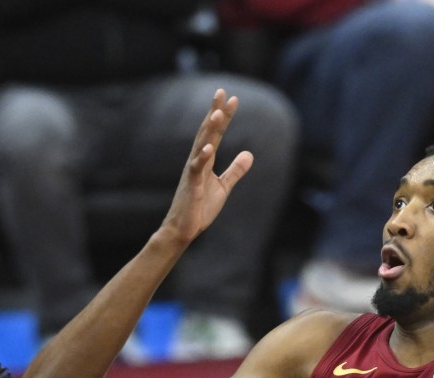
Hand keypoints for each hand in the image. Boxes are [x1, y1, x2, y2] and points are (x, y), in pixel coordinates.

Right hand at [156, 88, 254, 247]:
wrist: (183, 230)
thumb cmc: (200, 208)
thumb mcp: (223, 187)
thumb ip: (235, 170)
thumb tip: (250, 154)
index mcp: (206, 161)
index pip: (216, 134)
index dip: (224, 116)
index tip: (233, 99)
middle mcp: (197, 161)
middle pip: (207, 132)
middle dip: (214, 113)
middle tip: (221, 92)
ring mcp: (193, 173)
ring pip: (201, 146)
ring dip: (209, 130)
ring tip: (217, 114)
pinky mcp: (191, 187)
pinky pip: (196, 170)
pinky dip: (201, 158)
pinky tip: (208, 148)